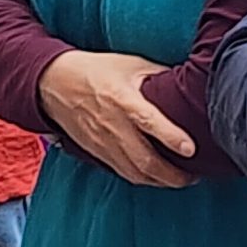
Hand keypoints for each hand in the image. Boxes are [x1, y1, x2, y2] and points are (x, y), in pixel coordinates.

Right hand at [37, 50, 195, 188]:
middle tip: (193, 176)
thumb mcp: (130, 64)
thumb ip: (160, 75)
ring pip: (134, 172)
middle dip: (172, 175)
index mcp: (122, 99)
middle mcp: (112, 124)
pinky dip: (143, 179)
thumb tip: (191, 83)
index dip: (171, 136)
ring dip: (160, 181)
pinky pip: (122, 172)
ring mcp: (102, 142)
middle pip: (144, 159)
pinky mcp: (96, 152)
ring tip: (180, 180)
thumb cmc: (97, 70)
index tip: (191, 149)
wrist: (53, 83)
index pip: (148, 121)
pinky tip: (157, 177)